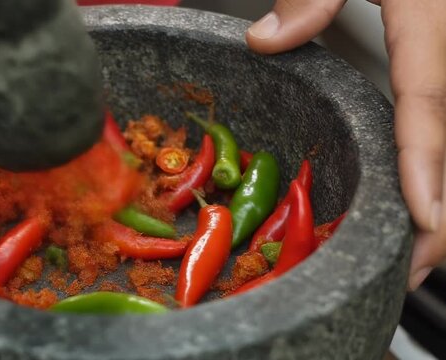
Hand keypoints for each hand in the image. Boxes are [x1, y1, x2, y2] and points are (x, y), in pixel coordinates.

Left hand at [245, 0, 445, 289]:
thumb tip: (266, 40)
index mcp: (430, 20)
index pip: (428, 104)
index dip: (427, 165)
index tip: (426, 219)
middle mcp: (445, 45)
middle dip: (443, 208)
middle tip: (418, 264)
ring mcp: (444, 53)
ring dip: (441, 194)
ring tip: (420, 250)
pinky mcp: (435, 56)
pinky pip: (435, 113)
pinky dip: (430, 161)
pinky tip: (418, 194)